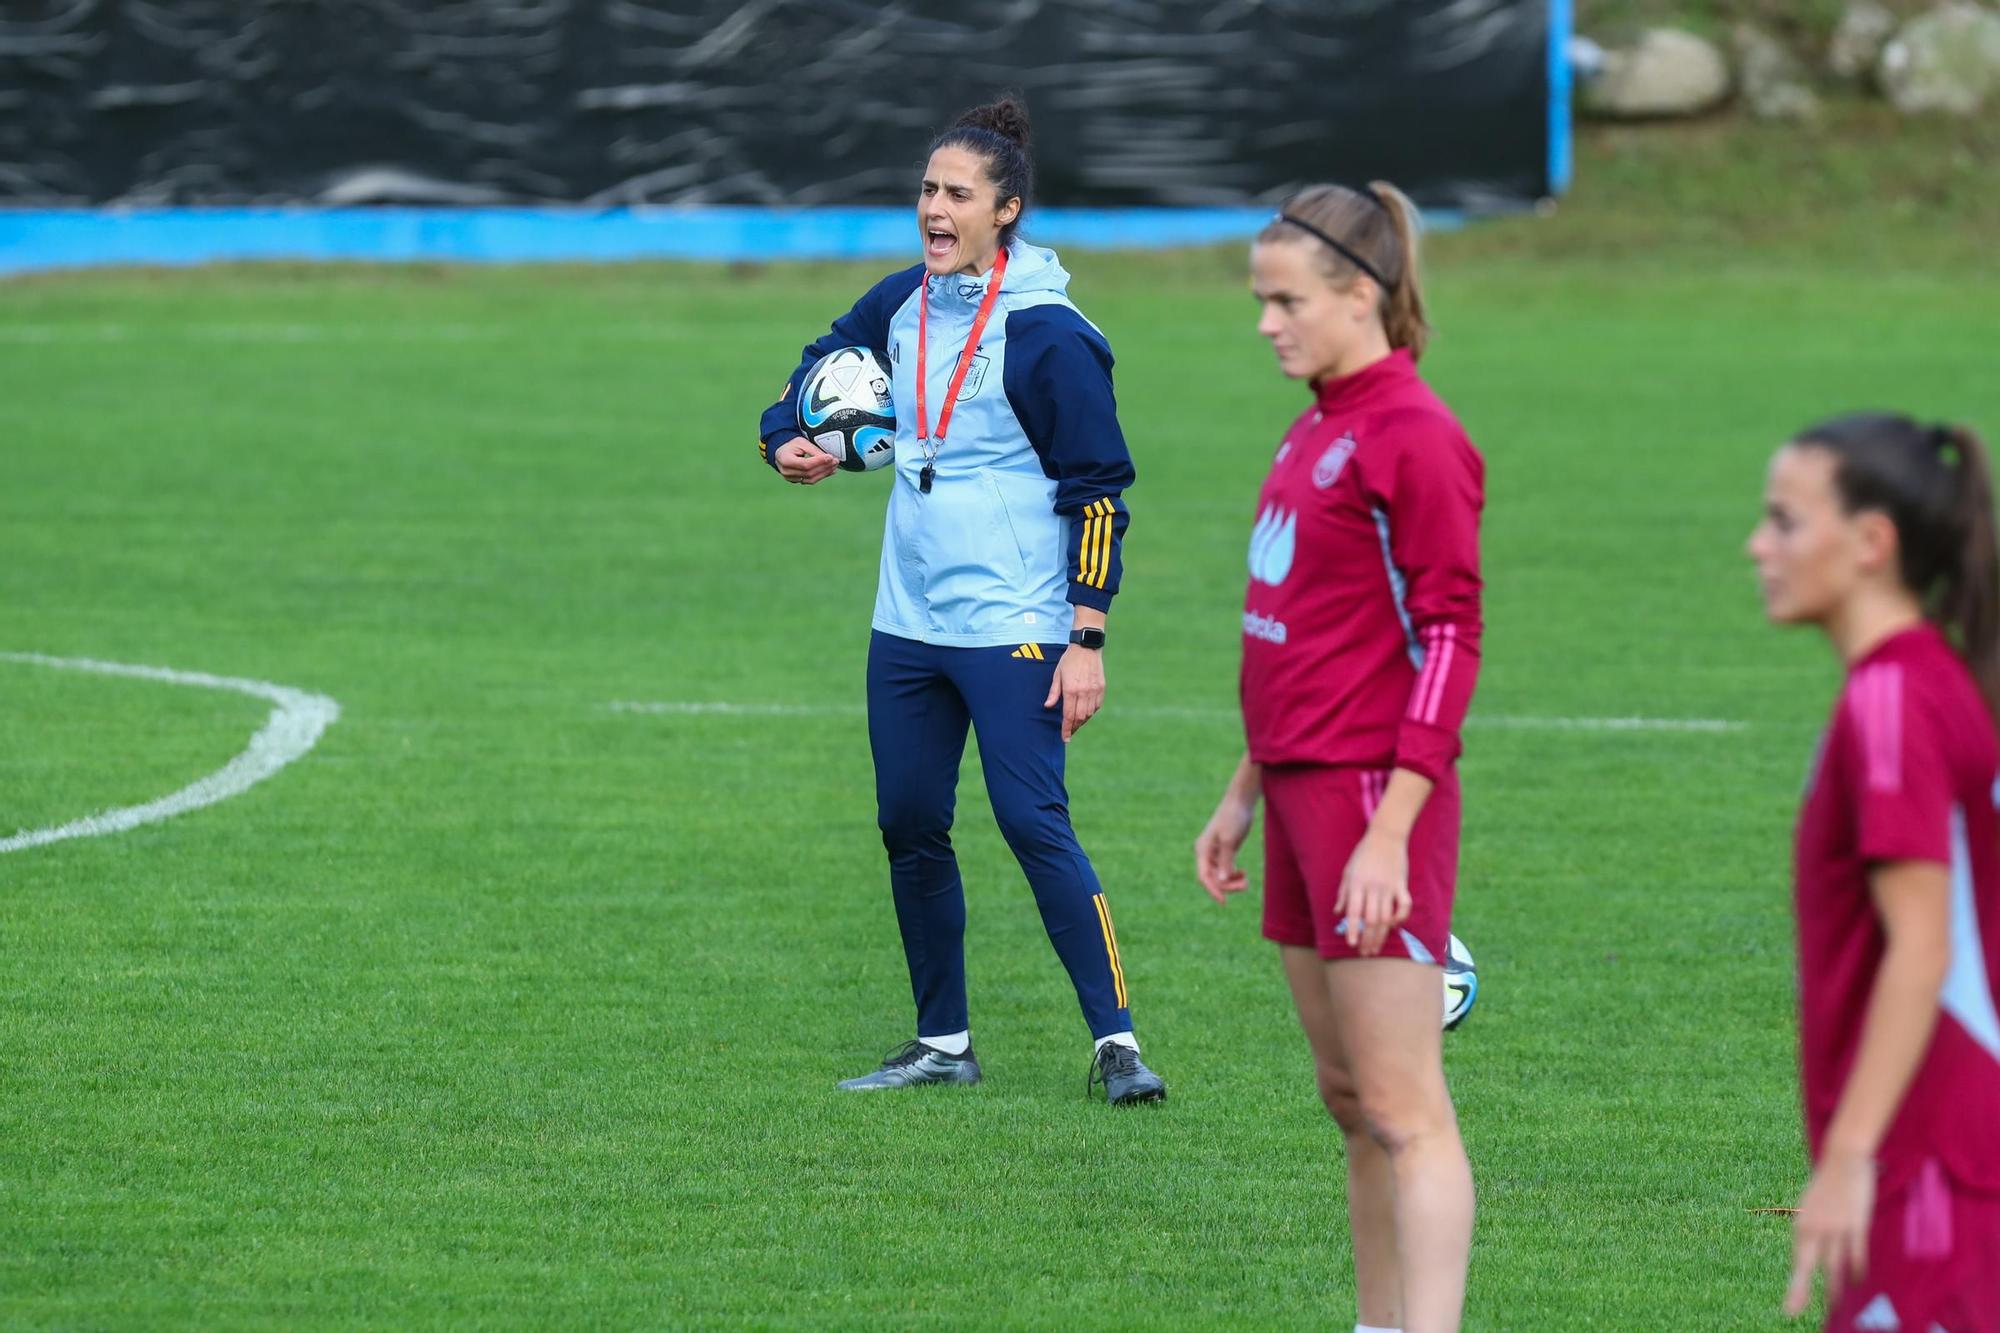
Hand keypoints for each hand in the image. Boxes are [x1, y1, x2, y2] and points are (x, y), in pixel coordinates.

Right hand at [772, 437, 838, 484]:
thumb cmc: (791, 445)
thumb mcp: (802, 443)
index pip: (805, 464)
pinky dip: (820, 476)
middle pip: (809, 473)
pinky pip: (809, 481)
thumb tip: (829, 458)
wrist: (781, 451)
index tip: (831, 457)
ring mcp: (790, 478)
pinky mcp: (795, 481)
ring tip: (834, 466)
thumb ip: (814, 450)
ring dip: (824, 473)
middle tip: (836, 461)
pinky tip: (829, 471)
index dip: (819, 462)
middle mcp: (786, 472)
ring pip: (810, 479)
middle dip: (824, 467)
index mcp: (785, 460)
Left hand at [1042, 644, 1103, 741]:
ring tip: (1076, 723)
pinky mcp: (1101, 688)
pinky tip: (1085, 712)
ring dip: (1082, 721)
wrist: (1087, 647)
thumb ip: (1054, 692)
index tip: (1065, 738)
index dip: (1067, 729)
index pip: (1069, 715)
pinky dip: (1090, 712)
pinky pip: (1097, 706)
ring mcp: (1094, 690)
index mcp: (1071, 689)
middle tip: (1069, 732)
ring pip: (1089, 713)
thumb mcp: (1057, 674)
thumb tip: (1048, 706)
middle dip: (1074, 727)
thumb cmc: (1069, 660)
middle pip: (1080, 717)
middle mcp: (1084, 692)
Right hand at [1194, 796, 1255, 903]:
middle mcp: (1206, 853)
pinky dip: (1234, 874)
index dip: (1213, 890)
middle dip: (1227, 885)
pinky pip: (1226, 869)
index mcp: (1202, 850)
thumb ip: (1225, 860)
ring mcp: (1215, 852)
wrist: (1240, 802)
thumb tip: (1221, 880)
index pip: (1204, 876)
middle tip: (1245, 885)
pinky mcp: (1225, 850)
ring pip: (1220, 875)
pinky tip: (1243, 874)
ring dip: (1232, 881)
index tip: (1224, 901)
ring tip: (1246, 881)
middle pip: (1213, 878)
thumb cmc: (1233, 817)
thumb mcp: (1229, 840)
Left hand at [1334, 830, 1410, 955]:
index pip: (1354, 912)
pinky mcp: (1402, 885)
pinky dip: (1401, 918)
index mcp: (1357, 884)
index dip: (1353, 930)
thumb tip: (1337, 913)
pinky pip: (1404, 906)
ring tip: (1376, 948)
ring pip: (1387, 917)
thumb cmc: (1363, 854)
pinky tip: (1394, 927)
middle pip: (1372, 920)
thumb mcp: (1347, 872)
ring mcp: (1389, 887)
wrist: (1385, 836)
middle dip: (1368, 939)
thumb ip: (1343, 894)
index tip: (1351, 944)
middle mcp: (1373, 888)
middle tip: (1365, 952)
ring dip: (1381, 935)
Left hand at [1785, 1151, 1873, 1316]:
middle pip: (1808, 1266)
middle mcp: (1814, 1229)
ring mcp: (1835, 1228)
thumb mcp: (1812, 1207)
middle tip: (1794, 1311)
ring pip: (1834, 1265)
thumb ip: (1813, 1228)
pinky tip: (1857, 1281)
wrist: (1842, 1159)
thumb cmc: (1828, 1185)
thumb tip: (1815, 1247)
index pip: (1798, 1260)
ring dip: (1834, 1287)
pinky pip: (1856, 1253)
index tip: (1790, 1306)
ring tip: (1834, 1305)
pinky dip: (1856, 1269)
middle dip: (1801, 1290)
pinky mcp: (1856, 1224)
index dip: (1796, 1283)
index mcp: (1802, 1225)